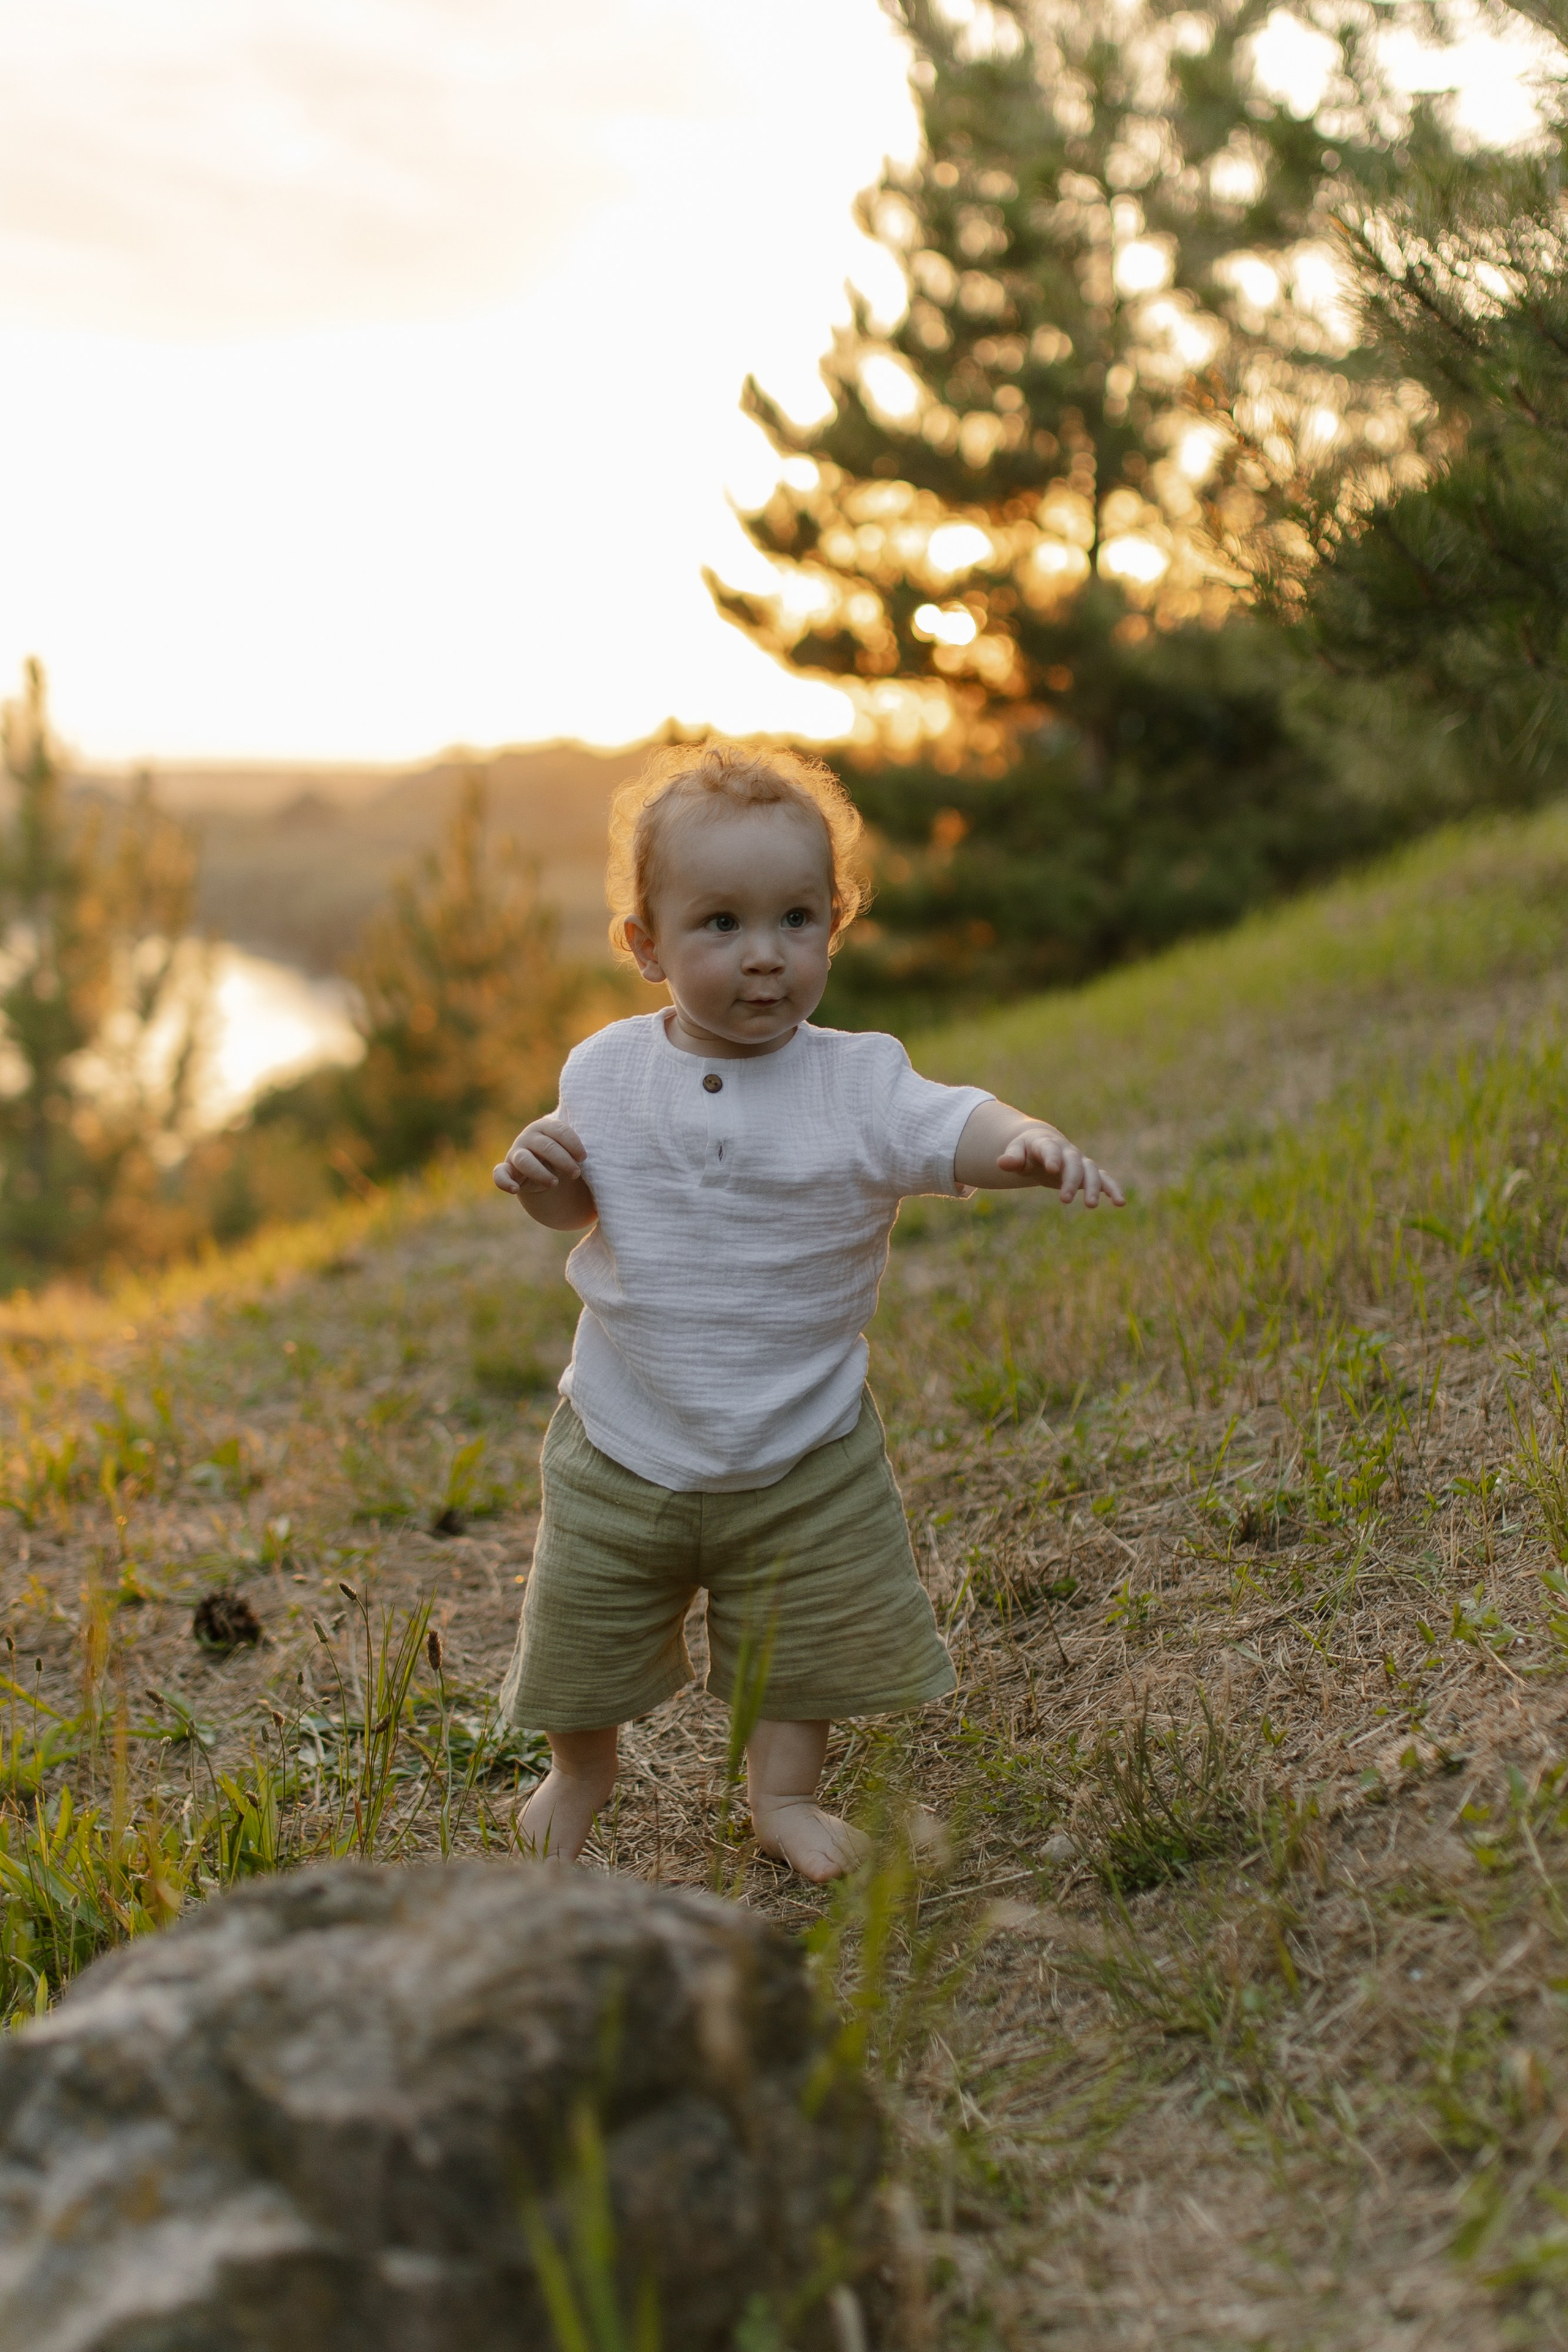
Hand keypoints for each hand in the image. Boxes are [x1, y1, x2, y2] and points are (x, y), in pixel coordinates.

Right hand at [493, 1115, 585, 1196]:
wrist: (548, 1170)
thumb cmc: (568, 1157)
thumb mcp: (577, 1149)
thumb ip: (588, 1146)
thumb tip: (623, 1140)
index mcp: (547, 1127)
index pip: (559, 1130)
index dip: (573, 1144)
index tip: (585, 1157)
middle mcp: (529, 1137)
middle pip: (544, 1146)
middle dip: (562, 1160)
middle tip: (576, 1173)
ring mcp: (516, 1154)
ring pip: (523, 1159)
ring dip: (540, 1171)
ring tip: (554, 1183)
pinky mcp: (508, 1171)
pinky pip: (500, 1174)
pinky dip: (504, 1181)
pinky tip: (515, 1189)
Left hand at [997, 1122, 1125, 1207]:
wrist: (1041, 1144)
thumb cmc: (1025, 1151)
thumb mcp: (1016, 1152)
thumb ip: (1011, 1158)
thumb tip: (1001, 1163)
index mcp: (1047, 1144)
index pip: (1051, 1149)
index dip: (1053, 1157)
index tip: (1053, 1168)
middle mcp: (1067, 1152)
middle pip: (1073, 1164)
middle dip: (1071, 1181)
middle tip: (1064, 1200)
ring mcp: (1079, 1162)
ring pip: (1091, 1172)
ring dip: (1093, 1187)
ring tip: (1091, 1205)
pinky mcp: (1087, 1173)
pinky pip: (1103, 1179)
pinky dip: (1112, 1189)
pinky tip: (1120, 1202)